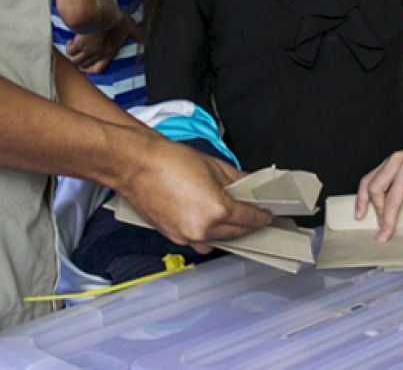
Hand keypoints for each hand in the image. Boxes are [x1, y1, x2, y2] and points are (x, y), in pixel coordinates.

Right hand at [66, 18, 138, 74]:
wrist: (102, 12)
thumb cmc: (115, 18)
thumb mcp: (130, 25)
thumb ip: (138, 33)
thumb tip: (148, 38)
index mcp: (109, 52)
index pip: (99, 69)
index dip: (91, 70)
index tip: (86, 67)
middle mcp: (98, 54)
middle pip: (84, 66)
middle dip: (80, 62)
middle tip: (78, 56)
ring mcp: (88, 50)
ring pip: (76, 61)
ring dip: (73, 56)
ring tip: (73, 48)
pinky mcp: (79, 44)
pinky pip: (71, 52)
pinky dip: (69, 48)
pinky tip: (71, 41)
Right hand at [118, 137, 270, 249]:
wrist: (135, 165)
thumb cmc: (168, 161)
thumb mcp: (213, 165)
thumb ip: (236, 180)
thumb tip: (249, 186)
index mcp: (217, 210)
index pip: (249, 218)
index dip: (261, 216)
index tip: (266, 214)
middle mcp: (203, 228)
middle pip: (236, 233)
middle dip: (246, 224)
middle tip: (251, 213)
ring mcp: (186, 236)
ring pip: (217, 241)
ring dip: (226, 232)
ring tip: (228, 218)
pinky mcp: (172, 236)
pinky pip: (197, 241)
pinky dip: (206, 235)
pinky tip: (207, 221)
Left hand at [355, 140, 402, 241]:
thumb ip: (397, 179)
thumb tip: (386, 206)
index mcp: (391, 162)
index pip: (368, 180)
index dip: (361, 200)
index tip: (359, 215)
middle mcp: (396, 163)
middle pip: (376, 190)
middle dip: (376, 213)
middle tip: (380, 230)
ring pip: (393, 199)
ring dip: (389, 220)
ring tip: (388, 234)